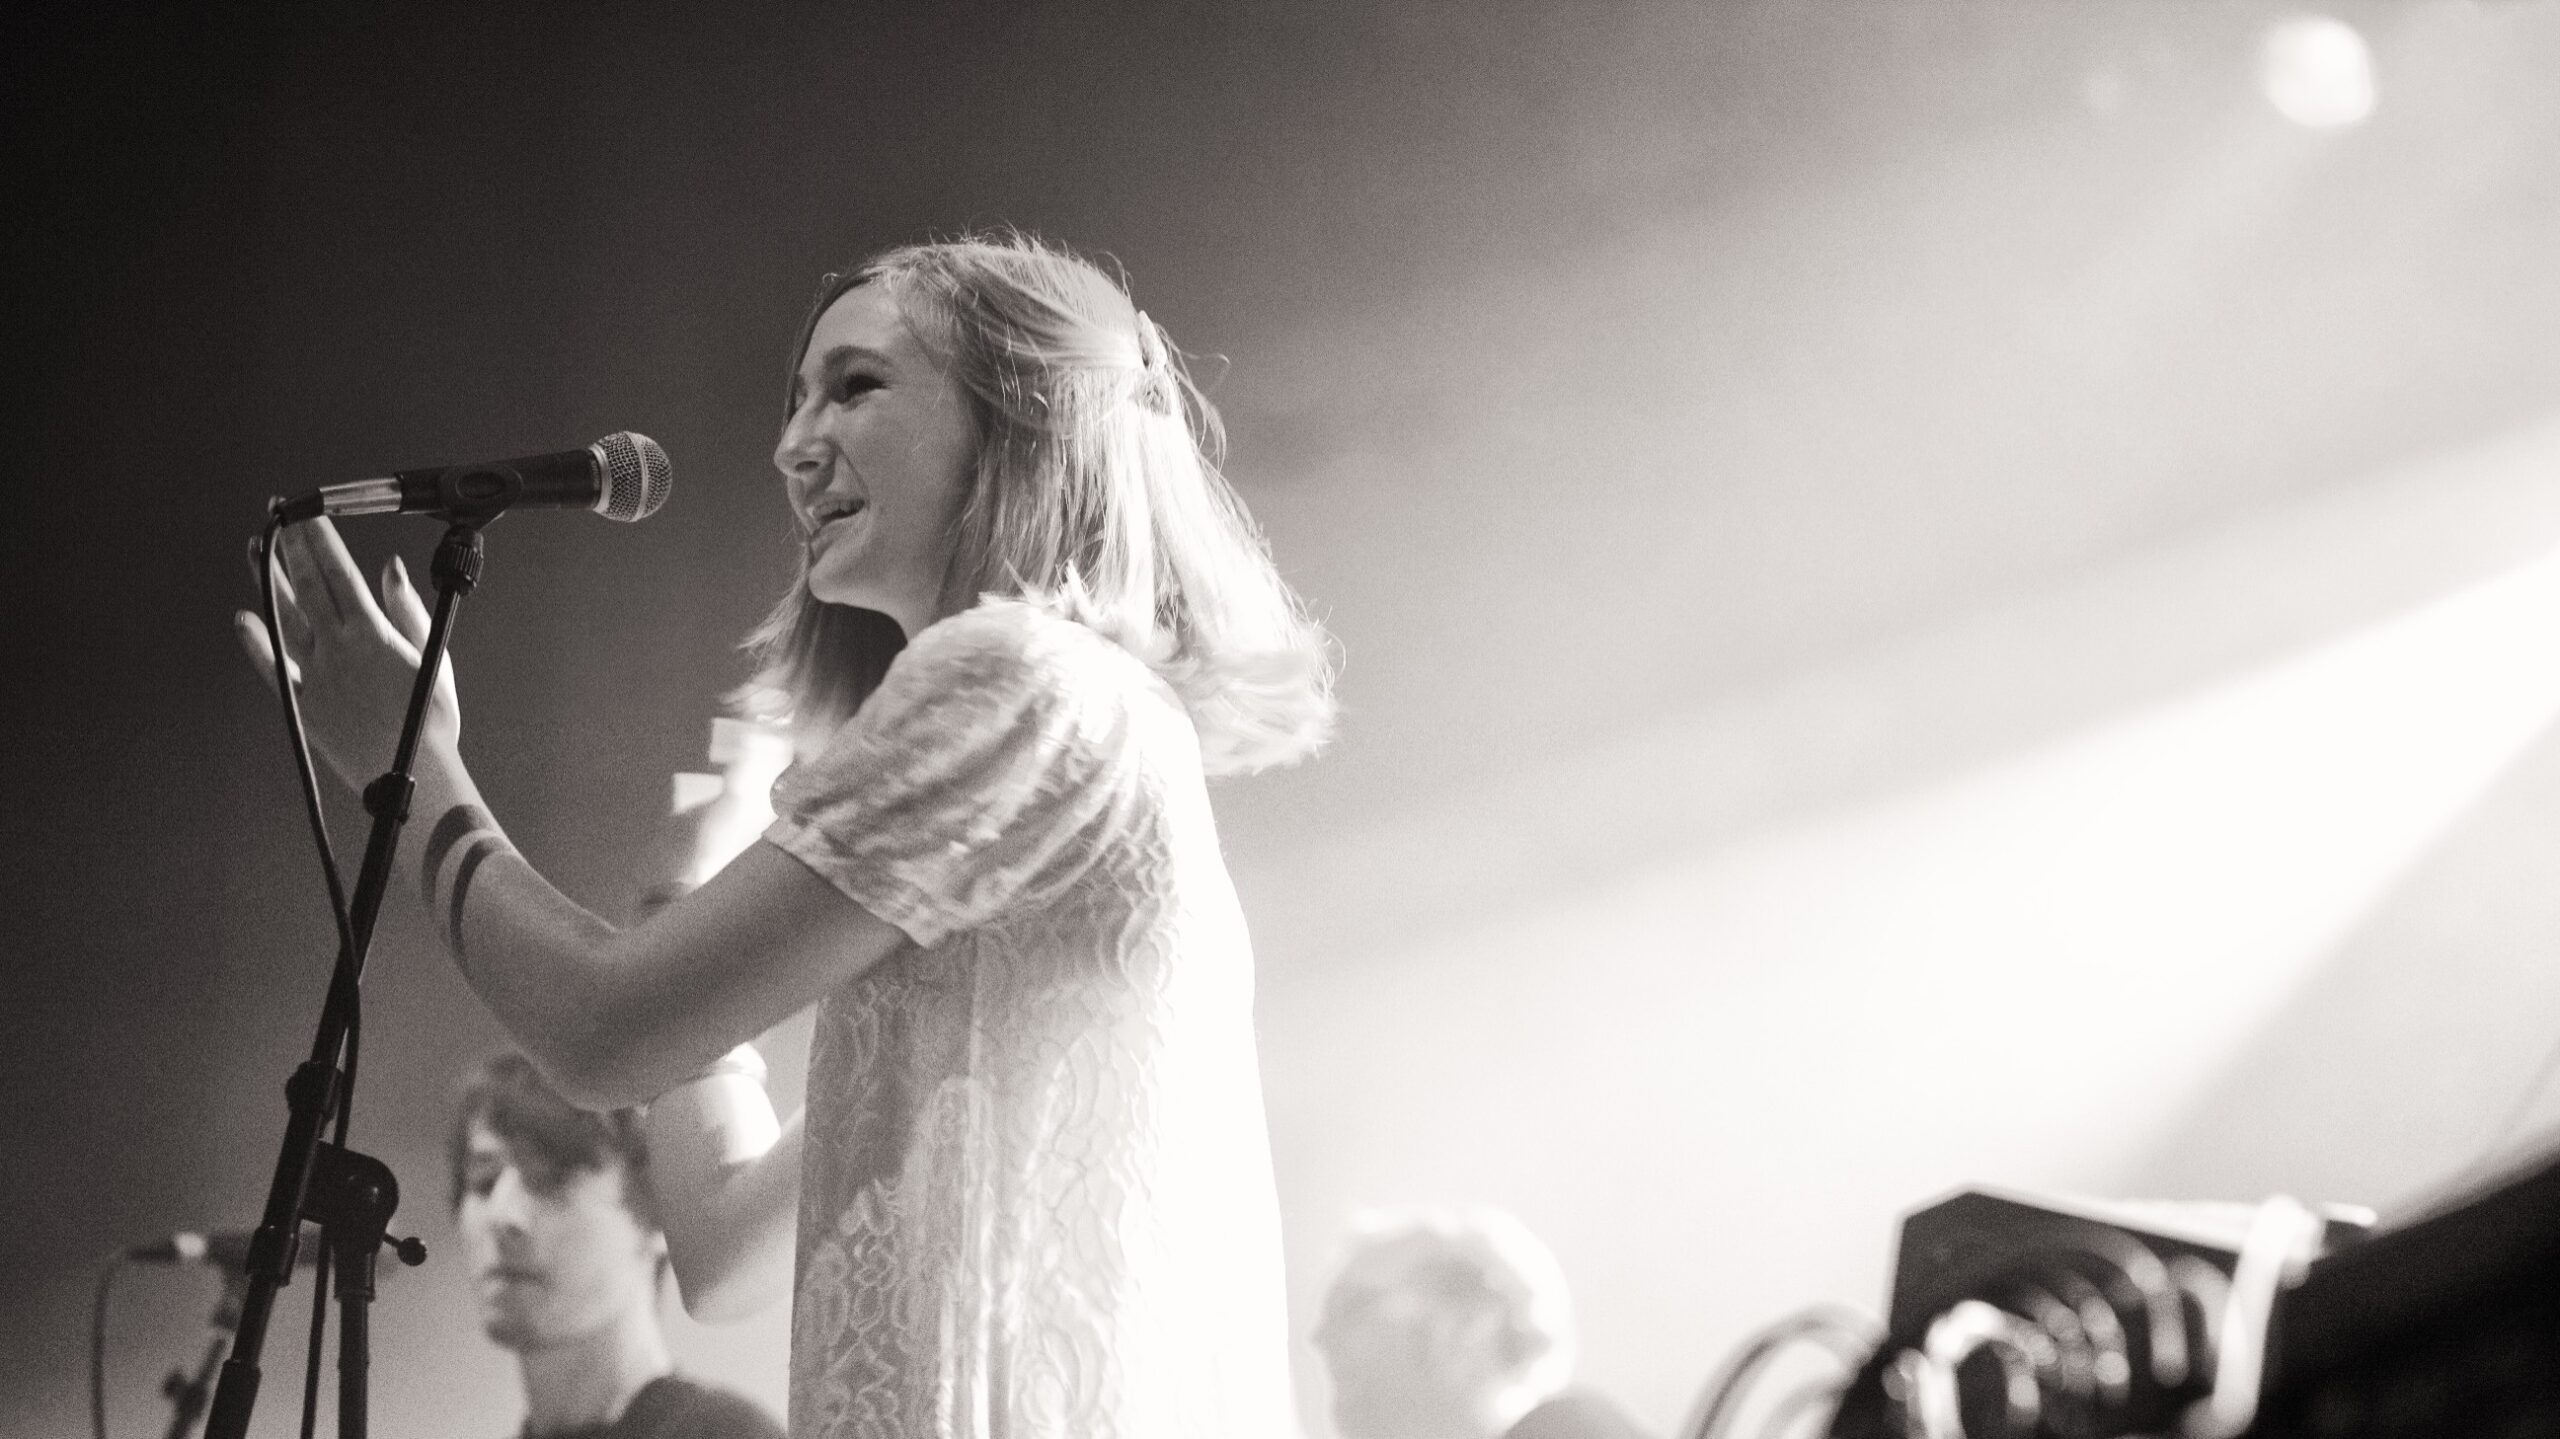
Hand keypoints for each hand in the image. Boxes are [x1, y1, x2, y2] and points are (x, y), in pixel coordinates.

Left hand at [233, 517, 460, 788]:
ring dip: (266, 580)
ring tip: (254, 549)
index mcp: (371, 633)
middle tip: (276, 515)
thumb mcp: (432, 656)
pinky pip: (272, 668)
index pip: (338, 572)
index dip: (319, 538)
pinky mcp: (303, 704)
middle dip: (290, 546)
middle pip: (307, 586)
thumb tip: (389, 569)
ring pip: (284, 617)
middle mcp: (337, 648)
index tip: (307, 512)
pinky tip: (243, 619)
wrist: (413, 775)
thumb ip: (407, 609)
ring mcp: (315, 675)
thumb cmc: (430, 721)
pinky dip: (255, 643)